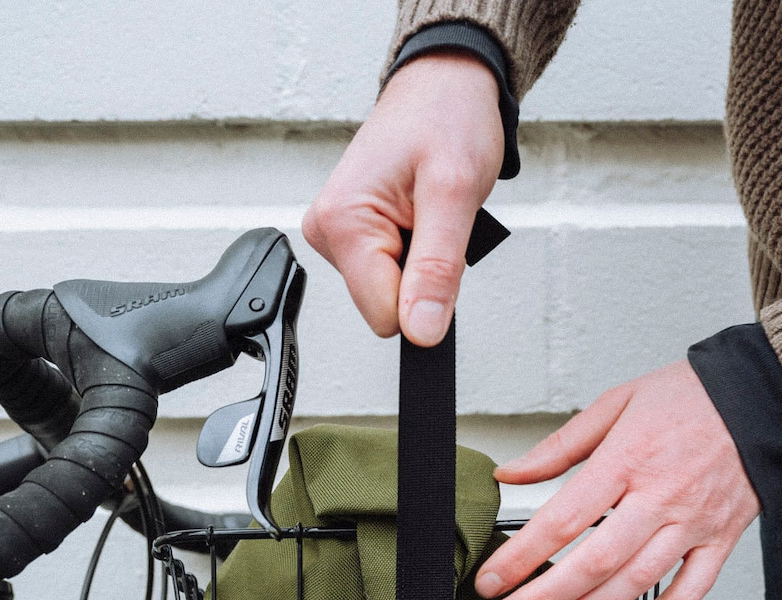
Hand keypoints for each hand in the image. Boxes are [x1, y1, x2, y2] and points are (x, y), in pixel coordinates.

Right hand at [302, 52, 502, 345]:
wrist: (444, 85)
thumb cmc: (448, 120)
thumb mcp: (454, 194)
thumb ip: (436, 271)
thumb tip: (422, 333)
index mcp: (342, 224)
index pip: (384, 316)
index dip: (425, 296)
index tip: (441, 251)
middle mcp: (327, 232)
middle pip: (385, 306)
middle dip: (422, 274)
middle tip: (435, 220)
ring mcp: (337, 234)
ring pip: (389, 292)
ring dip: (420, 259)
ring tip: (428, 209)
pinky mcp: (351, 234)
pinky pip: (388, 272)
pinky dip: (414, 249)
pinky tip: (418, 213)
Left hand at [475, 361, 760, 599]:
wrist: (766, 397)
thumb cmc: (690, 398)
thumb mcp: (616, 403)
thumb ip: (560, 446)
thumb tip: (510, 474)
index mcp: (628, 458)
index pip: (564, 519)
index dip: (522, 556)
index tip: (491, 580)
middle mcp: (661, 497)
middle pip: (595, 562)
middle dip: (544, 598)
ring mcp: (693, 524)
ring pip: (635, 584)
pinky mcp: (721, 541)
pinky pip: (689, 594)